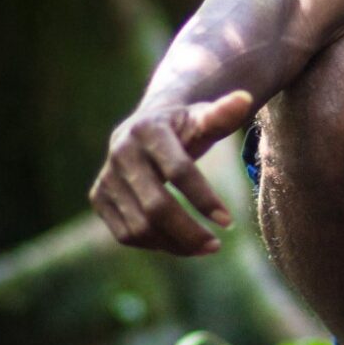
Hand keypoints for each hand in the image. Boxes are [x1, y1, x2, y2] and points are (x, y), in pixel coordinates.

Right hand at [91, 90, 256, 255]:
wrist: (145, 128)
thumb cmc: (183, 127)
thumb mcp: (203, 117)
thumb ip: (223, 114)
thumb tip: (245, 98)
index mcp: (148, 130)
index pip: (179, 170)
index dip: (204, 198)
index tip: (229, 222)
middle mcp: (121, 152)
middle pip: (156, 206)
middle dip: (189, 232)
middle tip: (216, 245)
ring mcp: (106, 176)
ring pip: (140, 227)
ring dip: (174, 244)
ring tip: (203, 246)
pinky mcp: (99, 197)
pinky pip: (125, 234)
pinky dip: (154, 244)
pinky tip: (177, 242)